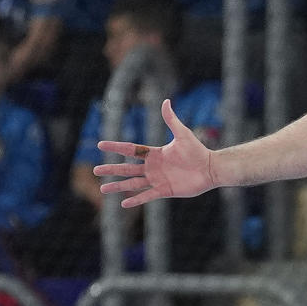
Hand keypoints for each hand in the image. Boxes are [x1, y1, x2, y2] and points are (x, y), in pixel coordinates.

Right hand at [92, 99, 220, 207]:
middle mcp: (153, 167)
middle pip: (127, 168)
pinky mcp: (165, 191)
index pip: (130, 149)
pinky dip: (136, 200)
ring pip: (133, 183)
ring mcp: (158, 180)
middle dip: (111, 169)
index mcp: (154, 153)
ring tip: (103, 189)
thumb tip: (166, 101)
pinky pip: (147, 196)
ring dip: (118, 186)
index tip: (100, 144)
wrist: (210, 169)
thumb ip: (171, 119)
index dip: (116, 147)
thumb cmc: (198, 151)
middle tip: (96, 170)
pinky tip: (123, 204)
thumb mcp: (182, 134)